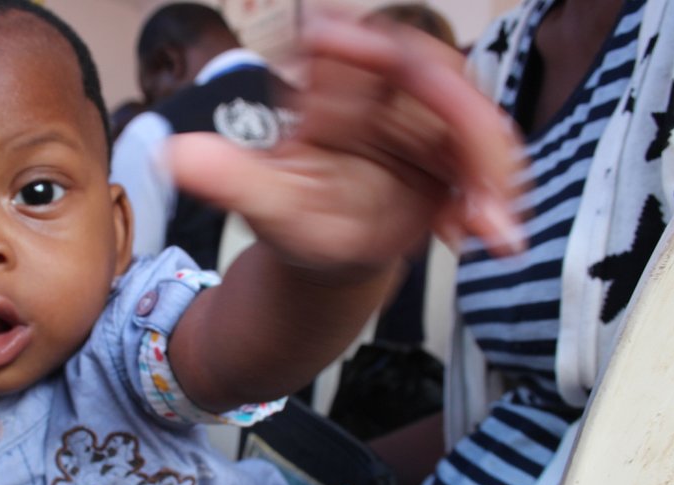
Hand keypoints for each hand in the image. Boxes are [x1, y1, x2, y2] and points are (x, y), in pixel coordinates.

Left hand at [166, 12, 524, 278]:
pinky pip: (490, 164)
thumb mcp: (266, 205)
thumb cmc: (297, 220)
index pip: (356, 42)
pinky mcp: (454, 154)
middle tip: (473, 181)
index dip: (367, 44)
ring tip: (488, 227)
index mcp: (332, 86)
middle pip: (439, 79)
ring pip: (477, 123)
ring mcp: (425, 123)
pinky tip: (495, 238)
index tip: (376, 76)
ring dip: (493, 171)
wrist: (326, 253)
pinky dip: (498, 198)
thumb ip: (232, 179)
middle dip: (464, 123)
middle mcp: (384, 94)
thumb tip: (176, 154)